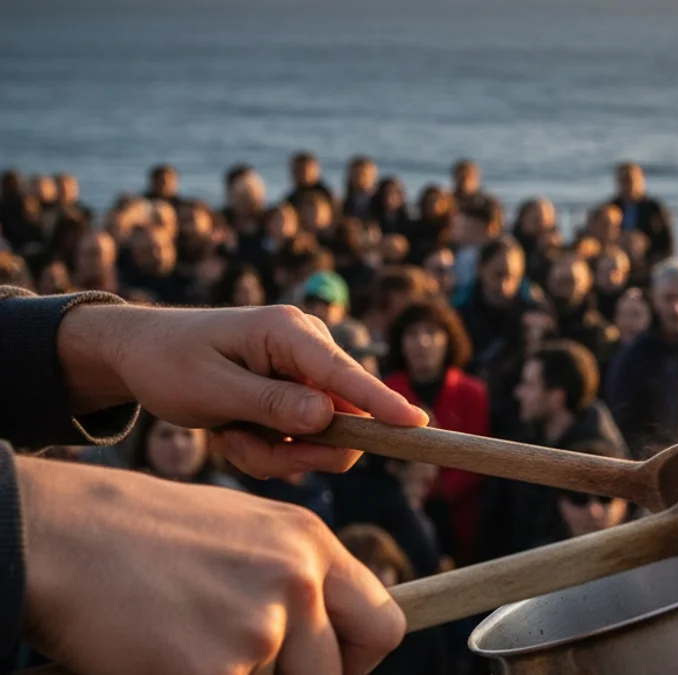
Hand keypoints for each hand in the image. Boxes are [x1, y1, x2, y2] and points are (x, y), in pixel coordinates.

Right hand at [17, 456, 405, 674]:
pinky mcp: (213, 668)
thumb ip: (295, 578)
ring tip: (189, 643)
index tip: (326, 666)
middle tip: (239, 663)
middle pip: (336, 674)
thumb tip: (333, 636)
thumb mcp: (246, 534)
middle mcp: (297, 579)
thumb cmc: (148, 536)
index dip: (356, 660)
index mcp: (311, 543)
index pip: (383, 625)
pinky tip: (161, 658)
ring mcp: (258, 624)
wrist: (66, 533)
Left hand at [58, 303, 427, 476]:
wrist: (141, 356)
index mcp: (288, 332)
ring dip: (274, 453)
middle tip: (242, 449)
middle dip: (295, 449)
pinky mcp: (301, 397)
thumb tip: (328, 417)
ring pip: (323, 440)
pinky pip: (306, 443)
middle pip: (342, 419)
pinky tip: (233, 433)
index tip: (415, 424)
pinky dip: (269, 451)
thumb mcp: (210, 388)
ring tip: (227, 436)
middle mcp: (309, 349)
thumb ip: (270, 403)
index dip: (380, 402)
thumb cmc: (169, 363)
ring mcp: (307, 374)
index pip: (343, 374)